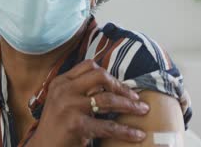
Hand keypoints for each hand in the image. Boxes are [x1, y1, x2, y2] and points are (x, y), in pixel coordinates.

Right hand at [27, 59, 149, 146]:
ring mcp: (69, 106)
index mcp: (61, 81)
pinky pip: (108, 126)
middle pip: (100, 76)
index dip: (109, 75)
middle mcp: (64, 90)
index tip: (120, 86)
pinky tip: (137, 134)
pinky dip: (126, 131)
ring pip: (107, 99)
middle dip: (121, 86)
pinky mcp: (76, 124)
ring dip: (129, 105)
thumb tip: (111, 86)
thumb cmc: (57, 126)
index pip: (89, 66)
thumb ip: (79, 90)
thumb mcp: (63, 101)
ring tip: (143, 110)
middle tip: (135, 97)